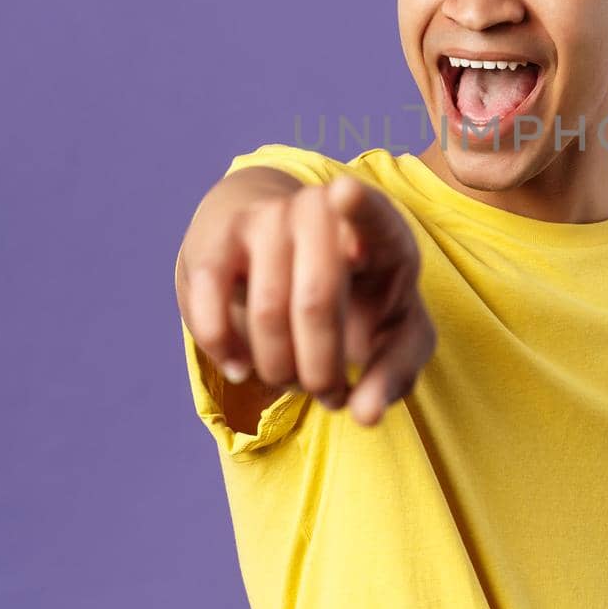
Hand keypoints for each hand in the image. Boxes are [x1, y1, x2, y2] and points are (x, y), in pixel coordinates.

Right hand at [179, 174, 435, 425]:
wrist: (288, 253)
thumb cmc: (358, 300)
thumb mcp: (396, 336)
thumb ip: (393, 375)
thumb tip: (366, 415)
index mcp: (381, 232)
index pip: (373, 213)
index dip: (360, 206)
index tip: (345, 192)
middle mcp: (321, 213)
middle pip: (315, 299)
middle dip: (321, 370)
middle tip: (328, 395)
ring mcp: (267, 219)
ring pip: (267, 310)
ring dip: (280, 369)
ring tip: (295, 383)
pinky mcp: (219, 240)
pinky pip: (210, 299)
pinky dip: (225, 348)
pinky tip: (242, 369)